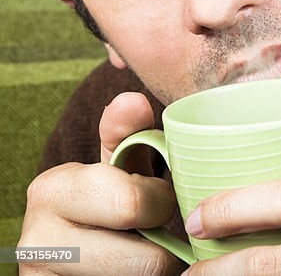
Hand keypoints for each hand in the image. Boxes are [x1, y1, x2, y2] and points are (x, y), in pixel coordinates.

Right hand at [18, 92, 183, 274]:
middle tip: (159, 237)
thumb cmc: (108, 205)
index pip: (134, 204)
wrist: (74, 256)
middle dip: (165, 248)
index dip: (164, 206)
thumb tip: (131, 102)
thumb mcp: (118, 169)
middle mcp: (35, 240)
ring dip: (157, 273)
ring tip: (143, 257)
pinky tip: (131, 273)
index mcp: (51, 189)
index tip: (158, 204)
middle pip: (146, 259)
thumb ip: (128, 135)